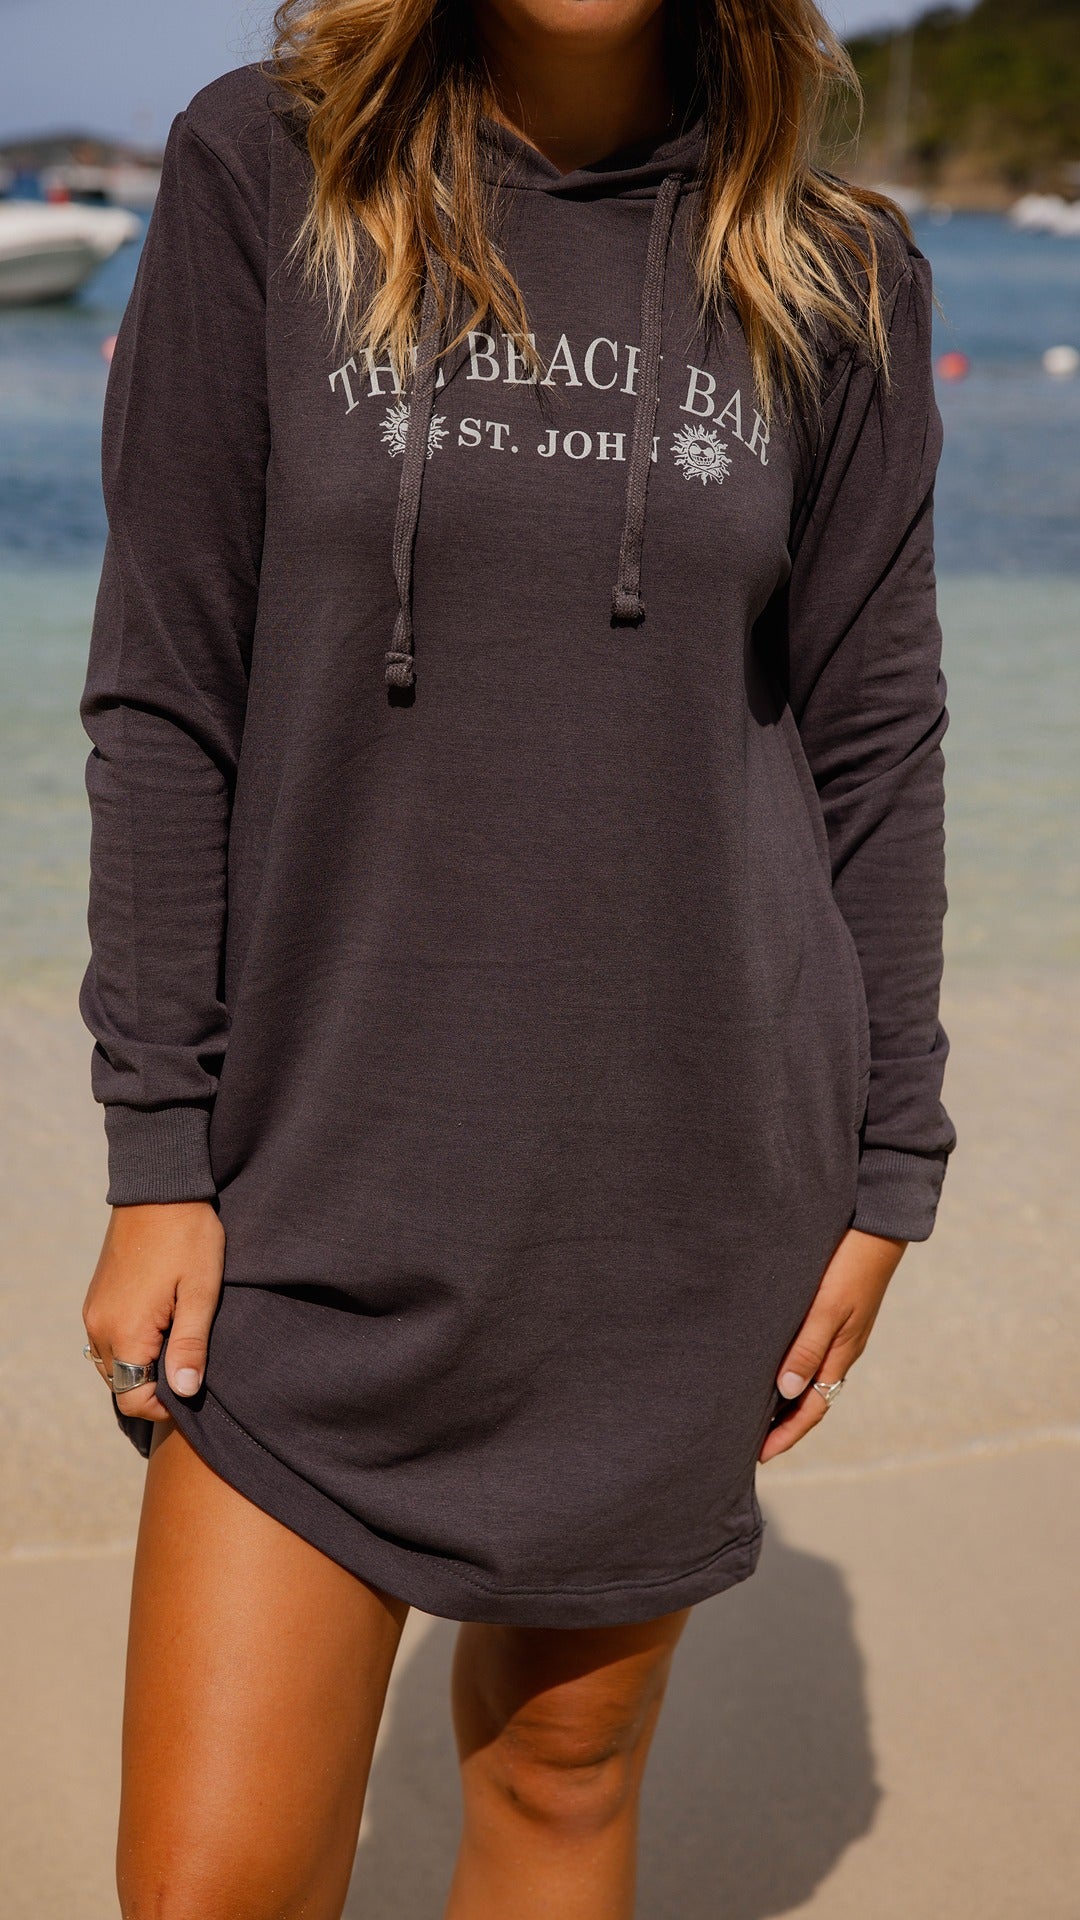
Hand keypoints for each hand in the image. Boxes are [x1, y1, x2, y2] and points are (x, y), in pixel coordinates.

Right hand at [82, 1202, 224, 1422]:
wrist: (159, 1189)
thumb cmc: (188, 1238)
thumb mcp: (200, 1292)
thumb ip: (190, 1346)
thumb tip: (183, 1392)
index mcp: (124, 1331)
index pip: (132, 1399)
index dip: (164, 1404)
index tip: (192, 1384)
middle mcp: (99, 1327)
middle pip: (120, 1384)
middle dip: (154, 1385)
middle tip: (190, 1361)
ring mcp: (94, 1312)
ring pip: (113, 1363)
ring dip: (142, 1364)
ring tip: (178, 1340)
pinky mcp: (96, 1298)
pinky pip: (108, 1339)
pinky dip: (131, 1345)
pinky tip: (162, 1324)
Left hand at [759, 1227, 906, 1463]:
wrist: (876, 1229)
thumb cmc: (849, 1266)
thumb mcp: (826, 1309)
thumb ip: (807, 1349)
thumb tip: (786, 1392)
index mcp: (840, 1355)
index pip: (812, 1409)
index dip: (787, 1434)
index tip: (760, 1455)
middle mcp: (841, 1351)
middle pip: (811, 1400)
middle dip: (784, 1424)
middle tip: (750, 1441)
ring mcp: (841, 1335)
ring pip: (811, 1379)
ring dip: (787, 1399)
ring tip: (757, 1410)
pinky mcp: (835, 1317)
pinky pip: (812, 1356)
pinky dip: (792, 1371)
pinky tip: (774, 1366)